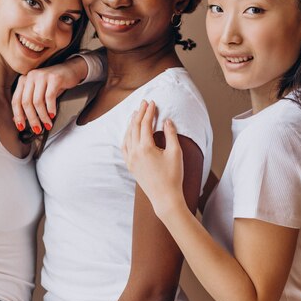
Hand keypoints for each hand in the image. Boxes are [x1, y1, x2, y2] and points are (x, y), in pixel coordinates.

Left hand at [11, 57, 87, 132]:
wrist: (71, 69)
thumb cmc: (54, 83)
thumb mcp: (39, 93)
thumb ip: (29, 104)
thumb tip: (18, 119)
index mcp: (24, 80)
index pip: (16, 100)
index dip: (18, 115)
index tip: (21, 126)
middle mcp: (30, 76)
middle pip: (26, 102)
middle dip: (31, 119)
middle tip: (37, 128)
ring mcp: (42, 76)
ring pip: (37, 101)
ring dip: (42, 116)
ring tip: (47, 124)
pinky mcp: (54, 78)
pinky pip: (49, 97)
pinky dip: (51, 108)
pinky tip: (53, 114)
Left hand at [122, 100, 184, 215]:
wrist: (165, 198)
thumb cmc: (173, 176)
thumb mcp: (176, 153)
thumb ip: (171, 134)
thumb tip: (167, 120)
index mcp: (145, 148)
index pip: (145, 124)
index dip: (149, 112)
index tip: (152, 103)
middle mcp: (135, 152)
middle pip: (134, 127)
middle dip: (139, 113)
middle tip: (144, 103)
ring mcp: (130, 159)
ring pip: (127, 136)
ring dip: (132, 123)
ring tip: (136, 113)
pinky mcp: (130, 165)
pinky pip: (124, 147)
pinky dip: (126, 136)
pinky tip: (130, 132)